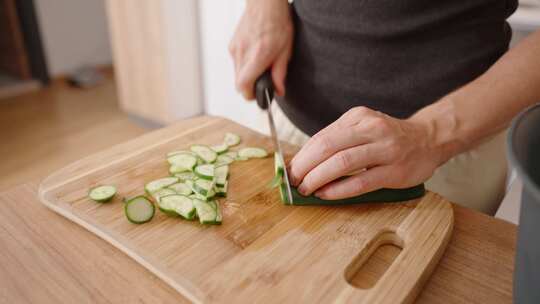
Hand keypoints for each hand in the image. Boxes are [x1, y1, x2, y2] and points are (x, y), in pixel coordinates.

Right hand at [229, 0, 292, 99]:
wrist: (265, 3)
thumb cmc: (277, 22)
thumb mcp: (285, 51)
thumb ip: (280, 73)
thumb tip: (279, 90)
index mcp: (257, 56)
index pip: (243, 86)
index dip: (250, 94)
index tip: (259, 94)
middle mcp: (242, 53)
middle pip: (238, 83)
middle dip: (250, 86)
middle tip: (262, 82)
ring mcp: (235, 49)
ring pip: (236, 74)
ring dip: (247, 75)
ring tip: (260, 65)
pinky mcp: (232, 45)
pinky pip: (235, 63)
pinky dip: (244, 65)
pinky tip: (254, 56)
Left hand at [288, 107, 445, 199]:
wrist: (429, 139)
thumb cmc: (389, 137)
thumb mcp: (363, 128)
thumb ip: (337, 140)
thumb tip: (302, 161)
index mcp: (358, 117)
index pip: (321, 136)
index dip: (301, 155)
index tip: (287, 169)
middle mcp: (371, 128)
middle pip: (327, 146)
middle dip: (304, 166)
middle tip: (293, 181)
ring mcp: (385, 149)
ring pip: (342, 163)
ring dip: (318, 178)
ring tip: (306, 189)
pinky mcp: (395, 171)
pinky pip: (361, 181)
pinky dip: (339, 189)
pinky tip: (326, 194)